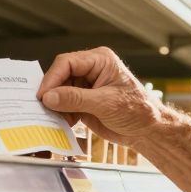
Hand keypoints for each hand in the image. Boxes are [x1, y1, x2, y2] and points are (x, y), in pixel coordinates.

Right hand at [37, 47, 161, 145]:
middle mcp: (92, 69)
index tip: (43, 95)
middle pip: (60, 76)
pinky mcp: (84, 101)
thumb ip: (75, 99)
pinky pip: (64, 104)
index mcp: (100, 60)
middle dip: (52, 93)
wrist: (148, 131)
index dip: (52, 78)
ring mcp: (87, 86)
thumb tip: (49, 97)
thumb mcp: (105, 104)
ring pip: (60, 91)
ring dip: (56, 106)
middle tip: (43, 108)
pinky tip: (65, 123)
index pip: (67, 62)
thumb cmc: (137, 111)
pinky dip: (62, 114)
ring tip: (56, 118)